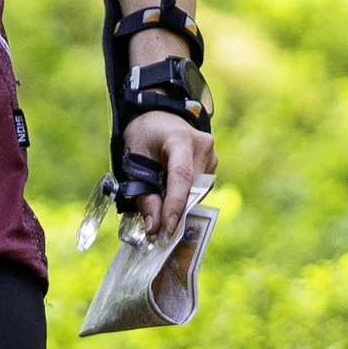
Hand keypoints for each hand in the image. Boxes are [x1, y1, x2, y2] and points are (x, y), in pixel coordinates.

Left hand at [123, 109, 214, 239]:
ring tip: (162, 208)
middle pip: (192, 188)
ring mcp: (211, 153)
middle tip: (159, 232)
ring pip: (198, 191)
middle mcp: (202, 145)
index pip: (181, 176)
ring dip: (181, 203)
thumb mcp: (134, 162)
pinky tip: (171, 195)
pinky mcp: (213, 162)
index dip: (175, 205)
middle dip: (177, 211)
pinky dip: (186, 196)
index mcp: (180, 139)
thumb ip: (144, 194)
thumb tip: (154, 227)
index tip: (167, 229)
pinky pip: (200, 187)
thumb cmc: (144, 135)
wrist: (158, 116)